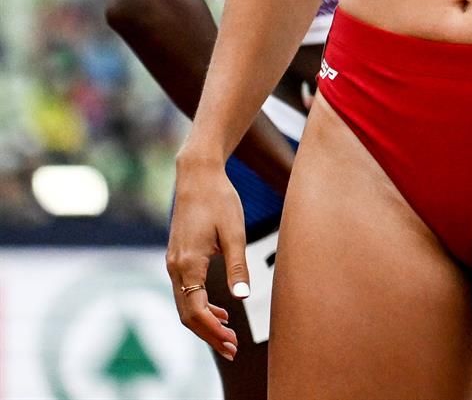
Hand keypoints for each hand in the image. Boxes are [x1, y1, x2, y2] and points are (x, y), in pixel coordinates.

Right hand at [165, 152, 248, 360]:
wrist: (197, 176)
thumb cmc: (219, 199)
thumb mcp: (234, 231)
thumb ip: (237, 265)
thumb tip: (242, 297)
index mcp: (189, 263)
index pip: (196, 311)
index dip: (213, 331)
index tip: (232, 344)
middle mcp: (175, 267)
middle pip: (188, 314)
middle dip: (209, 334)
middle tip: (232, 350)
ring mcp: (173, 263)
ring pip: (185, 304)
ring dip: (205, 322)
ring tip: (229, 336)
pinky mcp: (178, 258)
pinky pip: (185, 291)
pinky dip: (200, 306)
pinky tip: (221, 311)